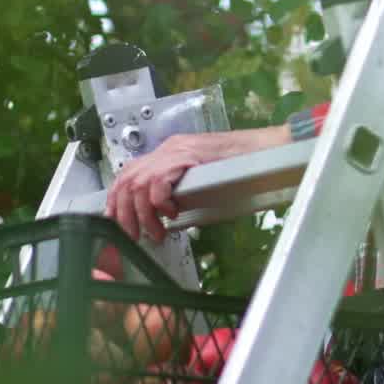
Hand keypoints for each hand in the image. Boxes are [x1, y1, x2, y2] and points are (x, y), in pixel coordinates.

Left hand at [104, 125, 292, 243]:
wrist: (265, 149)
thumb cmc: (240, 166)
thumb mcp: (201, 178)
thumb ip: (180, 189)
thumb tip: (161, 217)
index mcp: (169, 151)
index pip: (128, 173)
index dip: (117, 200)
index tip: (117, 223)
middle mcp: (168, 147)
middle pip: (127, 179)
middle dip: (124, 213)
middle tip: (134, 236)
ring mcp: (177, 150)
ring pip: (139, 183)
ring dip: (143, 214)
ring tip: (156, 232)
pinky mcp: (188, 156)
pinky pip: (159, 181)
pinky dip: (160, 202)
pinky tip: (173, 214)